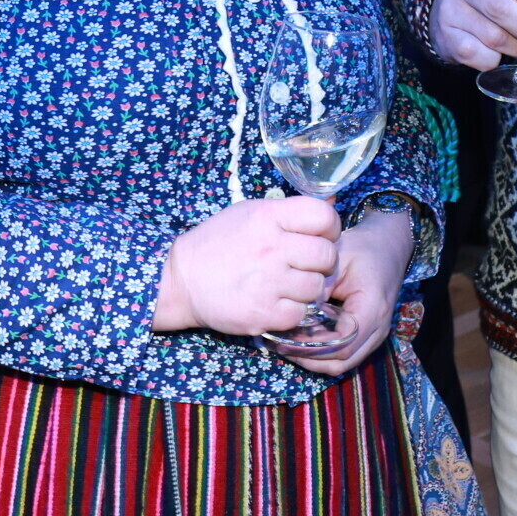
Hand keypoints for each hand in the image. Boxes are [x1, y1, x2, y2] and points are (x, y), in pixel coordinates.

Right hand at [152, 196, 338, 336]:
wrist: (182, 280)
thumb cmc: (218, 243)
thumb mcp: (250, 213)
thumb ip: (289, 212)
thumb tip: (333, 202)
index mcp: (269, 217)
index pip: (324, 216)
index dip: (330, 228)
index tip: (321, 236)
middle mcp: (271, 247)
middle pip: (327, 256)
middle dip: (323, 262)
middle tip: (308, 266)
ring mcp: (268, 282)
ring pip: (317, 288)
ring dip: (308, 289)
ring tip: (290, 285)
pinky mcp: (264, 313)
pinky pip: (300, 313)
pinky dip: (293, 311)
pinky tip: (277, 302)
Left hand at [284, 208, 414, 375]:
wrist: (389, 246)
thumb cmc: (363, 248)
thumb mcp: (338, 257)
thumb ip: (319, 285)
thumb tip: (294, 311)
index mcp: (372, 308)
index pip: (340, 342)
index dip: (311, 345)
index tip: (284, 336)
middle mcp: (378, 329)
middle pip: (340, 361)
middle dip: (308, 358)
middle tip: (278, 344)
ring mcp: (375, 336)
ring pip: (342, 364)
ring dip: (314, 359)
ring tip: (287, 344)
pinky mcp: (369, 337)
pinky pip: (345, 356)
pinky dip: (323, 354)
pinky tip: (302, 340)